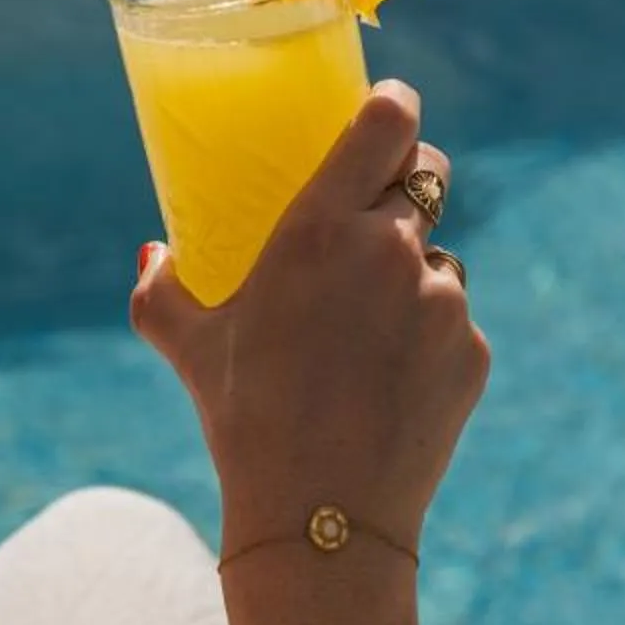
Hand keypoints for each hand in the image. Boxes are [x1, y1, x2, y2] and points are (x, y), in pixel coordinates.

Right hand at [131, 82, 487, 555]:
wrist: (320, 518)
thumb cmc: (244, 422)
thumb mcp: (190, 346)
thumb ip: (161, 288)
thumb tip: (151, 254)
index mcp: (323, 228)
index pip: (387, 122)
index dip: (395, 105)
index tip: (390, 107)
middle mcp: (392, 251)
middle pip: (429, 175)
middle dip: (408, 182)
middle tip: (381, 213)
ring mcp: (443, 300)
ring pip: (439, 258)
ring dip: (413, 276)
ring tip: (365, 336)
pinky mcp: (473, 350)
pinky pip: (454, 322)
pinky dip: (429, 338)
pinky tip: (389, 383)